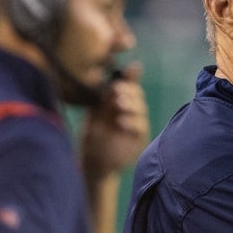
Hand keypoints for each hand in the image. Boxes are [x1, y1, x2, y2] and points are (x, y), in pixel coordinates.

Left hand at [80, 62, 150, 177]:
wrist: (94, 164)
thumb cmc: (91, 139)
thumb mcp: (94, 115)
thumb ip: (104, 99)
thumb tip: (113, 81)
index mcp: (117, 102)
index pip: (128, 84)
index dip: (132, 76)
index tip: (132, 68)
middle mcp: (129, 110)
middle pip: (137, 93)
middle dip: (129, 90)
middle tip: (117, 91)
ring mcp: (135, 123)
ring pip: (141, 107)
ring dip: (131, 103)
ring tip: (119, 104)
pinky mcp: (139, 137)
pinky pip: (140, 125)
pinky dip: (132, 121)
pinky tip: (121, 121)